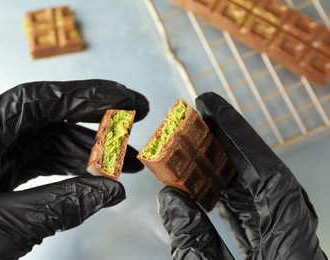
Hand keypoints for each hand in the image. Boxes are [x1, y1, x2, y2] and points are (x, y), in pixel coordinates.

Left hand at [0, 80, 148, 258]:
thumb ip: (58, 206)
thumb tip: (110, 190)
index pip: (40, 100)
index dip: (87, 96)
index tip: (124, 100)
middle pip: (51, 121)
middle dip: (97, 125)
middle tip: (134, 128)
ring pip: (50, 146)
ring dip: (90, 154)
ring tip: (126, 165)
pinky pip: (41, 169)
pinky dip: (71, 175)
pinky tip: (95, 183)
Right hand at [157, 92, 326, 259]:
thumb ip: (191, 239)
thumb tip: (170, 197)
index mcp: (291, 245)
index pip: (270, 175)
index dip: (240, 137)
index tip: (213, 109)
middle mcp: (295, 238)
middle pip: (265, 177)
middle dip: (230, 147)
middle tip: (201, 122)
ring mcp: (287, 244)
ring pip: (259, 195)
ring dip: (227, 170)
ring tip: (199, 149)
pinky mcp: (276, 251)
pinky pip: (255, 215)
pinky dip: (230, 197)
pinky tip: (209, 187)